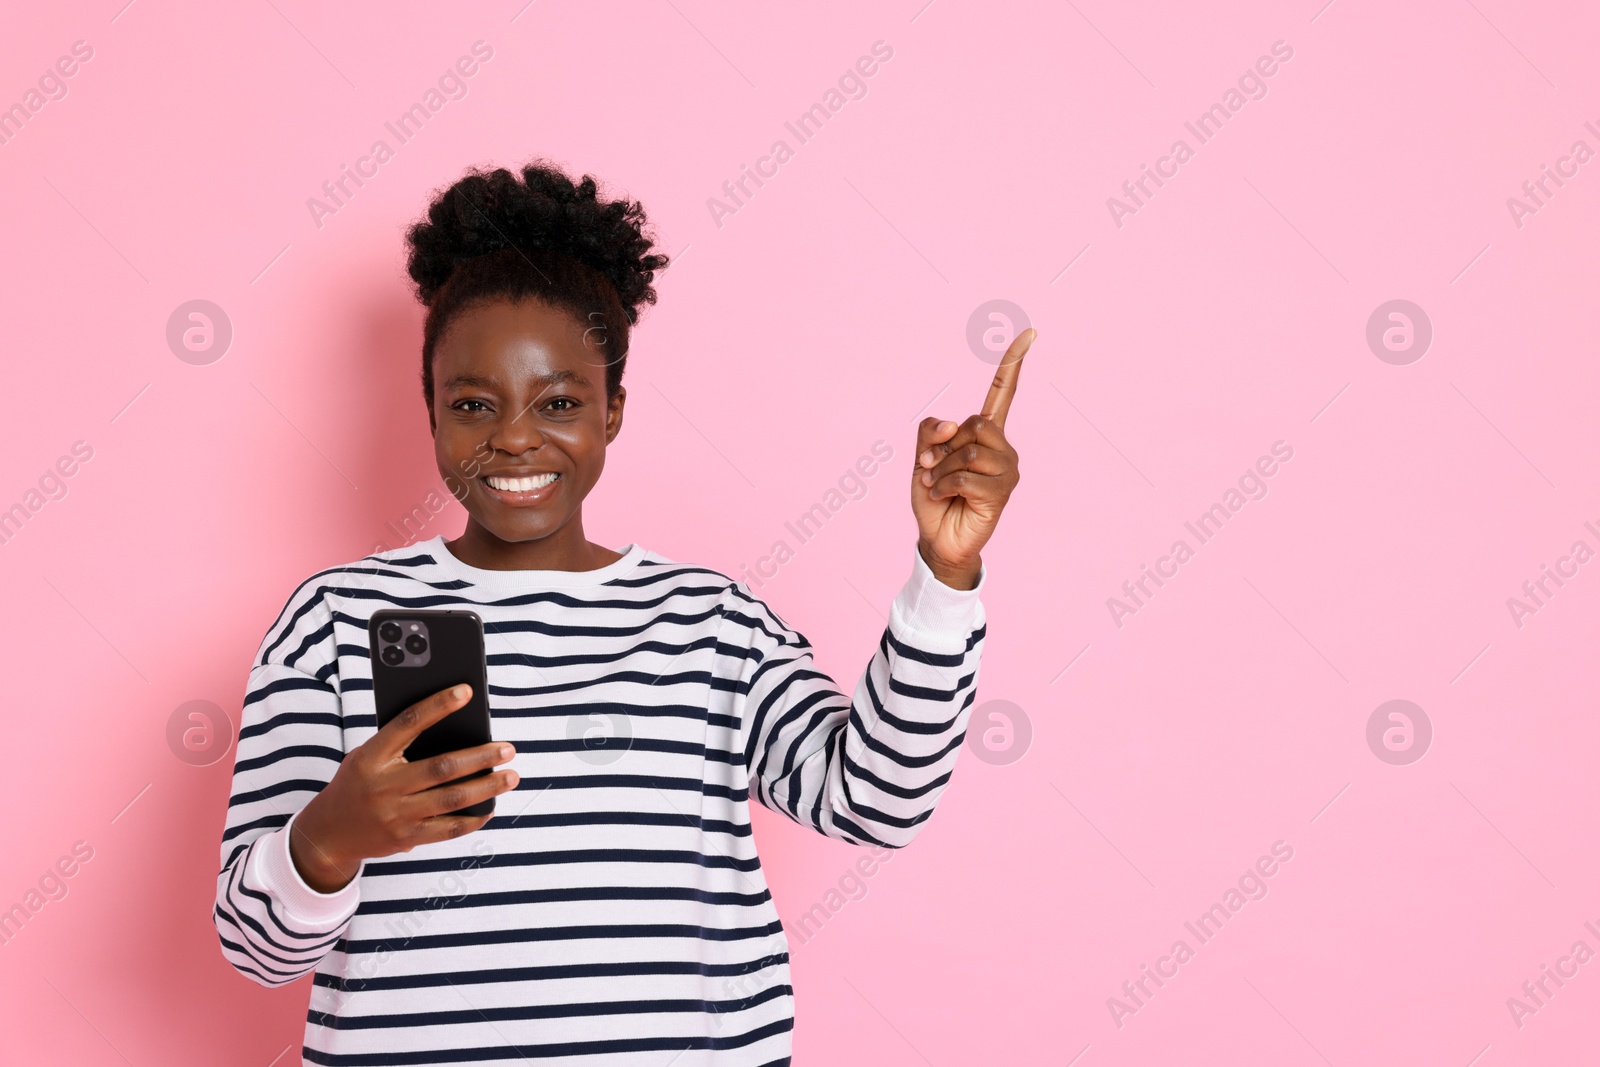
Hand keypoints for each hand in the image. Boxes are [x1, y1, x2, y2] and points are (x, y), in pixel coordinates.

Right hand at [288, 684, 518, 893]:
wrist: (328, 834)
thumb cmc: (356, 784)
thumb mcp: (365, 757)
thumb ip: (399, 745)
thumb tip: (454, 730)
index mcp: (371, 757)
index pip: (408, 723)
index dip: (438, 705)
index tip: (466, 692)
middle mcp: (384, 786)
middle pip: (441, 767)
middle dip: (480, 757)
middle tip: (508, 748)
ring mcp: (396, 815)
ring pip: (451, 799)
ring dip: (487, 787)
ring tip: (510, 776)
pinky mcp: (406, 838)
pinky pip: (448, 829)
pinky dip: (474, 818)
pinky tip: (490, 807)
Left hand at [911, 328, 1033, 588]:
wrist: (937, 537)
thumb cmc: (934, 496)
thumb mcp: (922, 456)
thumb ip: (930, 431)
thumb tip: (951, 426)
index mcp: (985, 433)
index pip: (1003, 392)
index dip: (1013, 364)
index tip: (1030, 333)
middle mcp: (1003, 447)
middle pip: (974, 424)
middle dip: (943, 446)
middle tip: (931, 466)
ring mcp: (1006, 470)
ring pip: (968, 451)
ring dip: (940, 469)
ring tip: (938, 484)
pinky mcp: (1002, 493)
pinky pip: (965, 477)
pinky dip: (944, 485)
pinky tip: (945, 497)